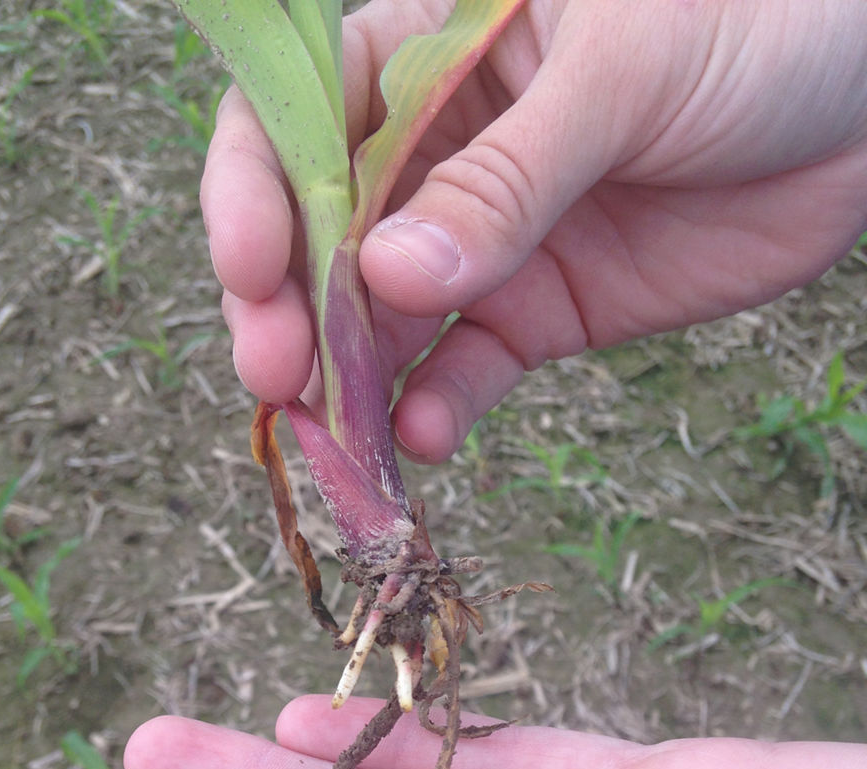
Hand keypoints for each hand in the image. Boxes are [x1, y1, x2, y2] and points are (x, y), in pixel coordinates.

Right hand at [202, 0, 866, 461]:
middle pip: (323, 236)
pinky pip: (470, 369)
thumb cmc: (751, 23)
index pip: (302, 116)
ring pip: (385, 320)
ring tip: (333, 439)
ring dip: (350, 381)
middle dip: (289, 308)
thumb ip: (507, 180)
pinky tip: (423, 439)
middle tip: (276, 376)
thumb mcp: (621, 75)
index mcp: (436, 53)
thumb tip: (391, 275)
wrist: (861, 107)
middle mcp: (441, 152)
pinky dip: (438, 408)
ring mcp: (487, 242)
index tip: (252, 269)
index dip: (255, 193)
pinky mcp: (540, 312)